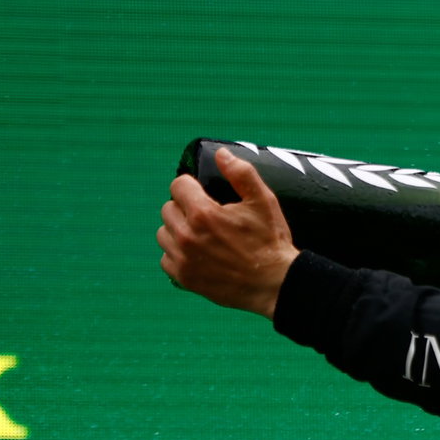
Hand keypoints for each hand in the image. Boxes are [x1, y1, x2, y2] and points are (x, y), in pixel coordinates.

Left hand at [158, 147, 298, 318]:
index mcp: (203, 213)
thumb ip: (241, 174)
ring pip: (164, 234)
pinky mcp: (185, 278)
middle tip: (207, 217)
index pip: (178, 186)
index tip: (204, 194)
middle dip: (185, 208)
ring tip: (201, 236)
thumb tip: (221, 154)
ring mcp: (184, 259)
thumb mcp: (264, 202)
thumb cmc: (271, 243)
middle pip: (168, 209)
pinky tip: (198, 255)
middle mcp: (187, 235)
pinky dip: (178, 255)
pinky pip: (166, 260)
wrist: (275, 285)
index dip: (192, 187)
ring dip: (178, 231)